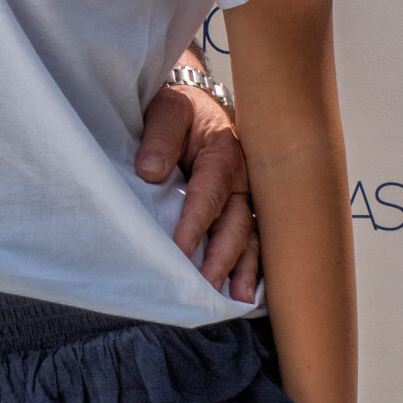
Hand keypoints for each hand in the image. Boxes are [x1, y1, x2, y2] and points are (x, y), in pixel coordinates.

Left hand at [136, 78, 260, 299]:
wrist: (197, 103)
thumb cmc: (181, 110)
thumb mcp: (168, 110)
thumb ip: (160, 137)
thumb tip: (151, 172)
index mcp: (222, 155)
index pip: (208, 195)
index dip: (194, 224)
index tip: (180, 250)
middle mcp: (240, 179)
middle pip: (236, 224)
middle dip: (223, 258)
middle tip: (207, 286)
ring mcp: (244, 196)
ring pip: (249, 236)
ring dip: (244, 268)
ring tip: (239, 299)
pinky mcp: (241, 206)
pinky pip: (251, 238)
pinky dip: (252, 264)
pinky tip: (249, 289)